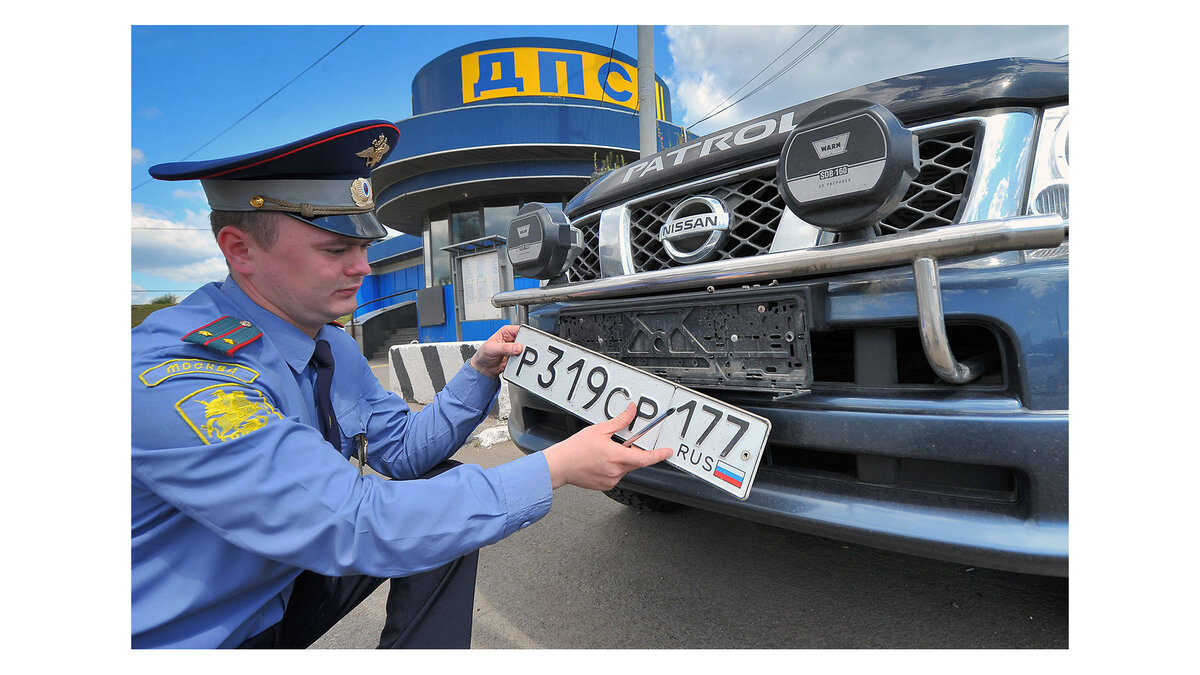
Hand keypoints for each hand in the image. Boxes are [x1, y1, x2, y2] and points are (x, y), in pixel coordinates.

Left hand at [470, 325, 522, 378]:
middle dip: (526, 345)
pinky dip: (524, 360)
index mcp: (506, 331)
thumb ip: (505, 348)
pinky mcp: (517, 357)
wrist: (484, 368)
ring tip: (519, 357)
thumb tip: (517, 347)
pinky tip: (519, 362)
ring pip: (527, 349)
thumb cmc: (484, 354)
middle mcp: (512, 339)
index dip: (524, 334)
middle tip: (522, 351)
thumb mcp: (492, 349)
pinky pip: (525, 358)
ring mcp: (515, 348)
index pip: (519, 329)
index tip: (525, 342)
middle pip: (526, 339)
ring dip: (525, 354)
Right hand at [542, 404, 674, 490]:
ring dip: (621, 460)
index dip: (659, 455)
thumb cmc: (575, 449)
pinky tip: (600, 462)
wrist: (560, 466)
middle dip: (633, 453)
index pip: (645, 458)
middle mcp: (616, 471)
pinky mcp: (606, 486)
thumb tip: (631, 411)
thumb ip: (619, 421)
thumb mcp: (599, 430)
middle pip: (636, 462)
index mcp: (616, 456)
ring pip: (626, 468)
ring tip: (604, 453)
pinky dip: (613, 467)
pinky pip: (617, 475)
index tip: (667, 452)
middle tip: (622, 445)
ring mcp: (611, 480)